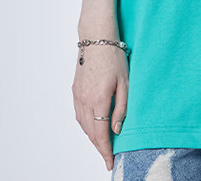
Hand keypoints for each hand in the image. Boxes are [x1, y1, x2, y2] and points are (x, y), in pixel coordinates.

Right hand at [71, 43, 128, 171]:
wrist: (96, 38)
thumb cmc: (114, 57)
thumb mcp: (125, 82)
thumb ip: (121, 108)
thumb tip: (117, 130)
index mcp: (99, 100)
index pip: (101, 134)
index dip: (105, 150)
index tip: (109, 162)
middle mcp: (85, 100)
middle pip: (90, 132)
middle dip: (99, 147)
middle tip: (107, 156)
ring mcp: (78, 95)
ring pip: (83, 125)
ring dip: (91, 137)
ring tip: (102, 144)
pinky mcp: (75, 90)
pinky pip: (78, 114)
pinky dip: (85, 125)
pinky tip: (92, 126)